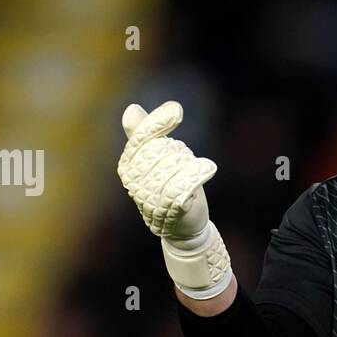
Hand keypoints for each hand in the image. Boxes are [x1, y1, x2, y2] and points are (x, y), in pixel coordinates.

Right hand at [117, 100, 230, 298]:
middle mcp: (136, 182)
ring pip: (177, 163)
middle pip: (163, 150)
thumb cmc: (168, 187)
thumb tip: (132, 109)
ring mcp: (153, 196)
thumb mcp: (155, 160)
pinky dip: (198, 172)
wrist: (182, 227)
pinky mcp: (174, 207)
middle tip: (183, 165)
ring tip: (190, 176)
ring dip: (189, 164)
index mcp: (129, 166)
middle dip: (178, 152)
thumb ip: (143, 135)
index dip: (157, 124)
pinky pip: (186, 182)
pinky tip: (207, 168)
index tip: (176, 110)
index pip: (141, 139)